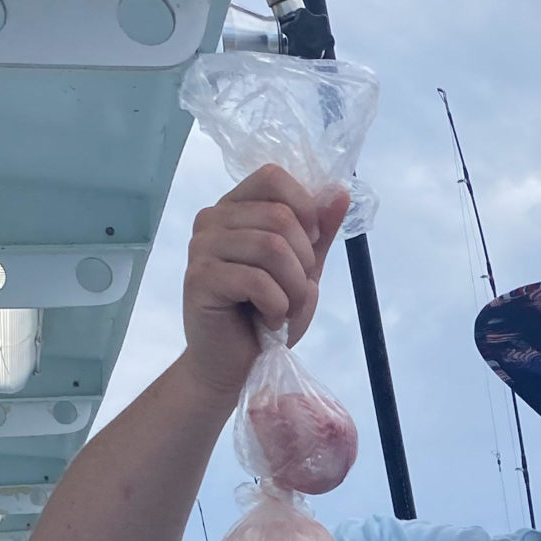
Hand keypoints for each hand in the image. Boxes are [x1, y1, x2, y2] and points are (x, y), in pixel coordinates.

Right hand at [179, 166, 350, 403]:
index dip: (305, 210)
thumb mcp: (303, 270)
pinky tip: (268, 319)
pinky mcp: (200, 279)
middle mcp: (213, 218)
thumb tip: (341, 192)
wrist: (235, 364)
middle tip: (295, 292)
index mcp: (236, 207)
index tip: (310, 248)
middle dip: (304, 262)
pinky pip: (256, 280)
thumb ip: (319, 232)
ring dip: (293, 288)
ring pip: (271, 247)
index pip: (273, 177)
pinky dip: (277, 306)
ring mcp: (202, 246)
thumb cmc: (266, 314)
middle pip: (279, 217)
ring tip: (283, 309)